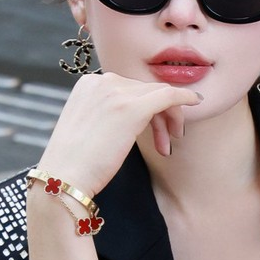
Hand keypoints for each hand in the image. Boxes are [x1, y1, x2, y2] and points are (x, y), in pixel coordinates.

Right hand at [29, 70, 202, 198]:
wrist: (63, 178)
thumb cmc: (74, 164)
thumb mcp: (88, 128)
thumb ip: (106, 116)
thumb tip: (127, 121)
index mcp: (89, 84)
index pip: (129, 88)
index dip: (146, 109)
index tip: (153, 131)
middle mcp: (102, 81)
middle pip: (145, 91)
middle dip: (159, 116)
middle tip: (167, 141)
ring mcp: (116, 93)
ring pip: (156, 96)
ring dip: (167, 119)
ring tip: (167, 146)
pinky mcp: (131, 109)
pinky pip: (167, 95)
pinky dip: (183, 97)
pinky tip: (196, 101)